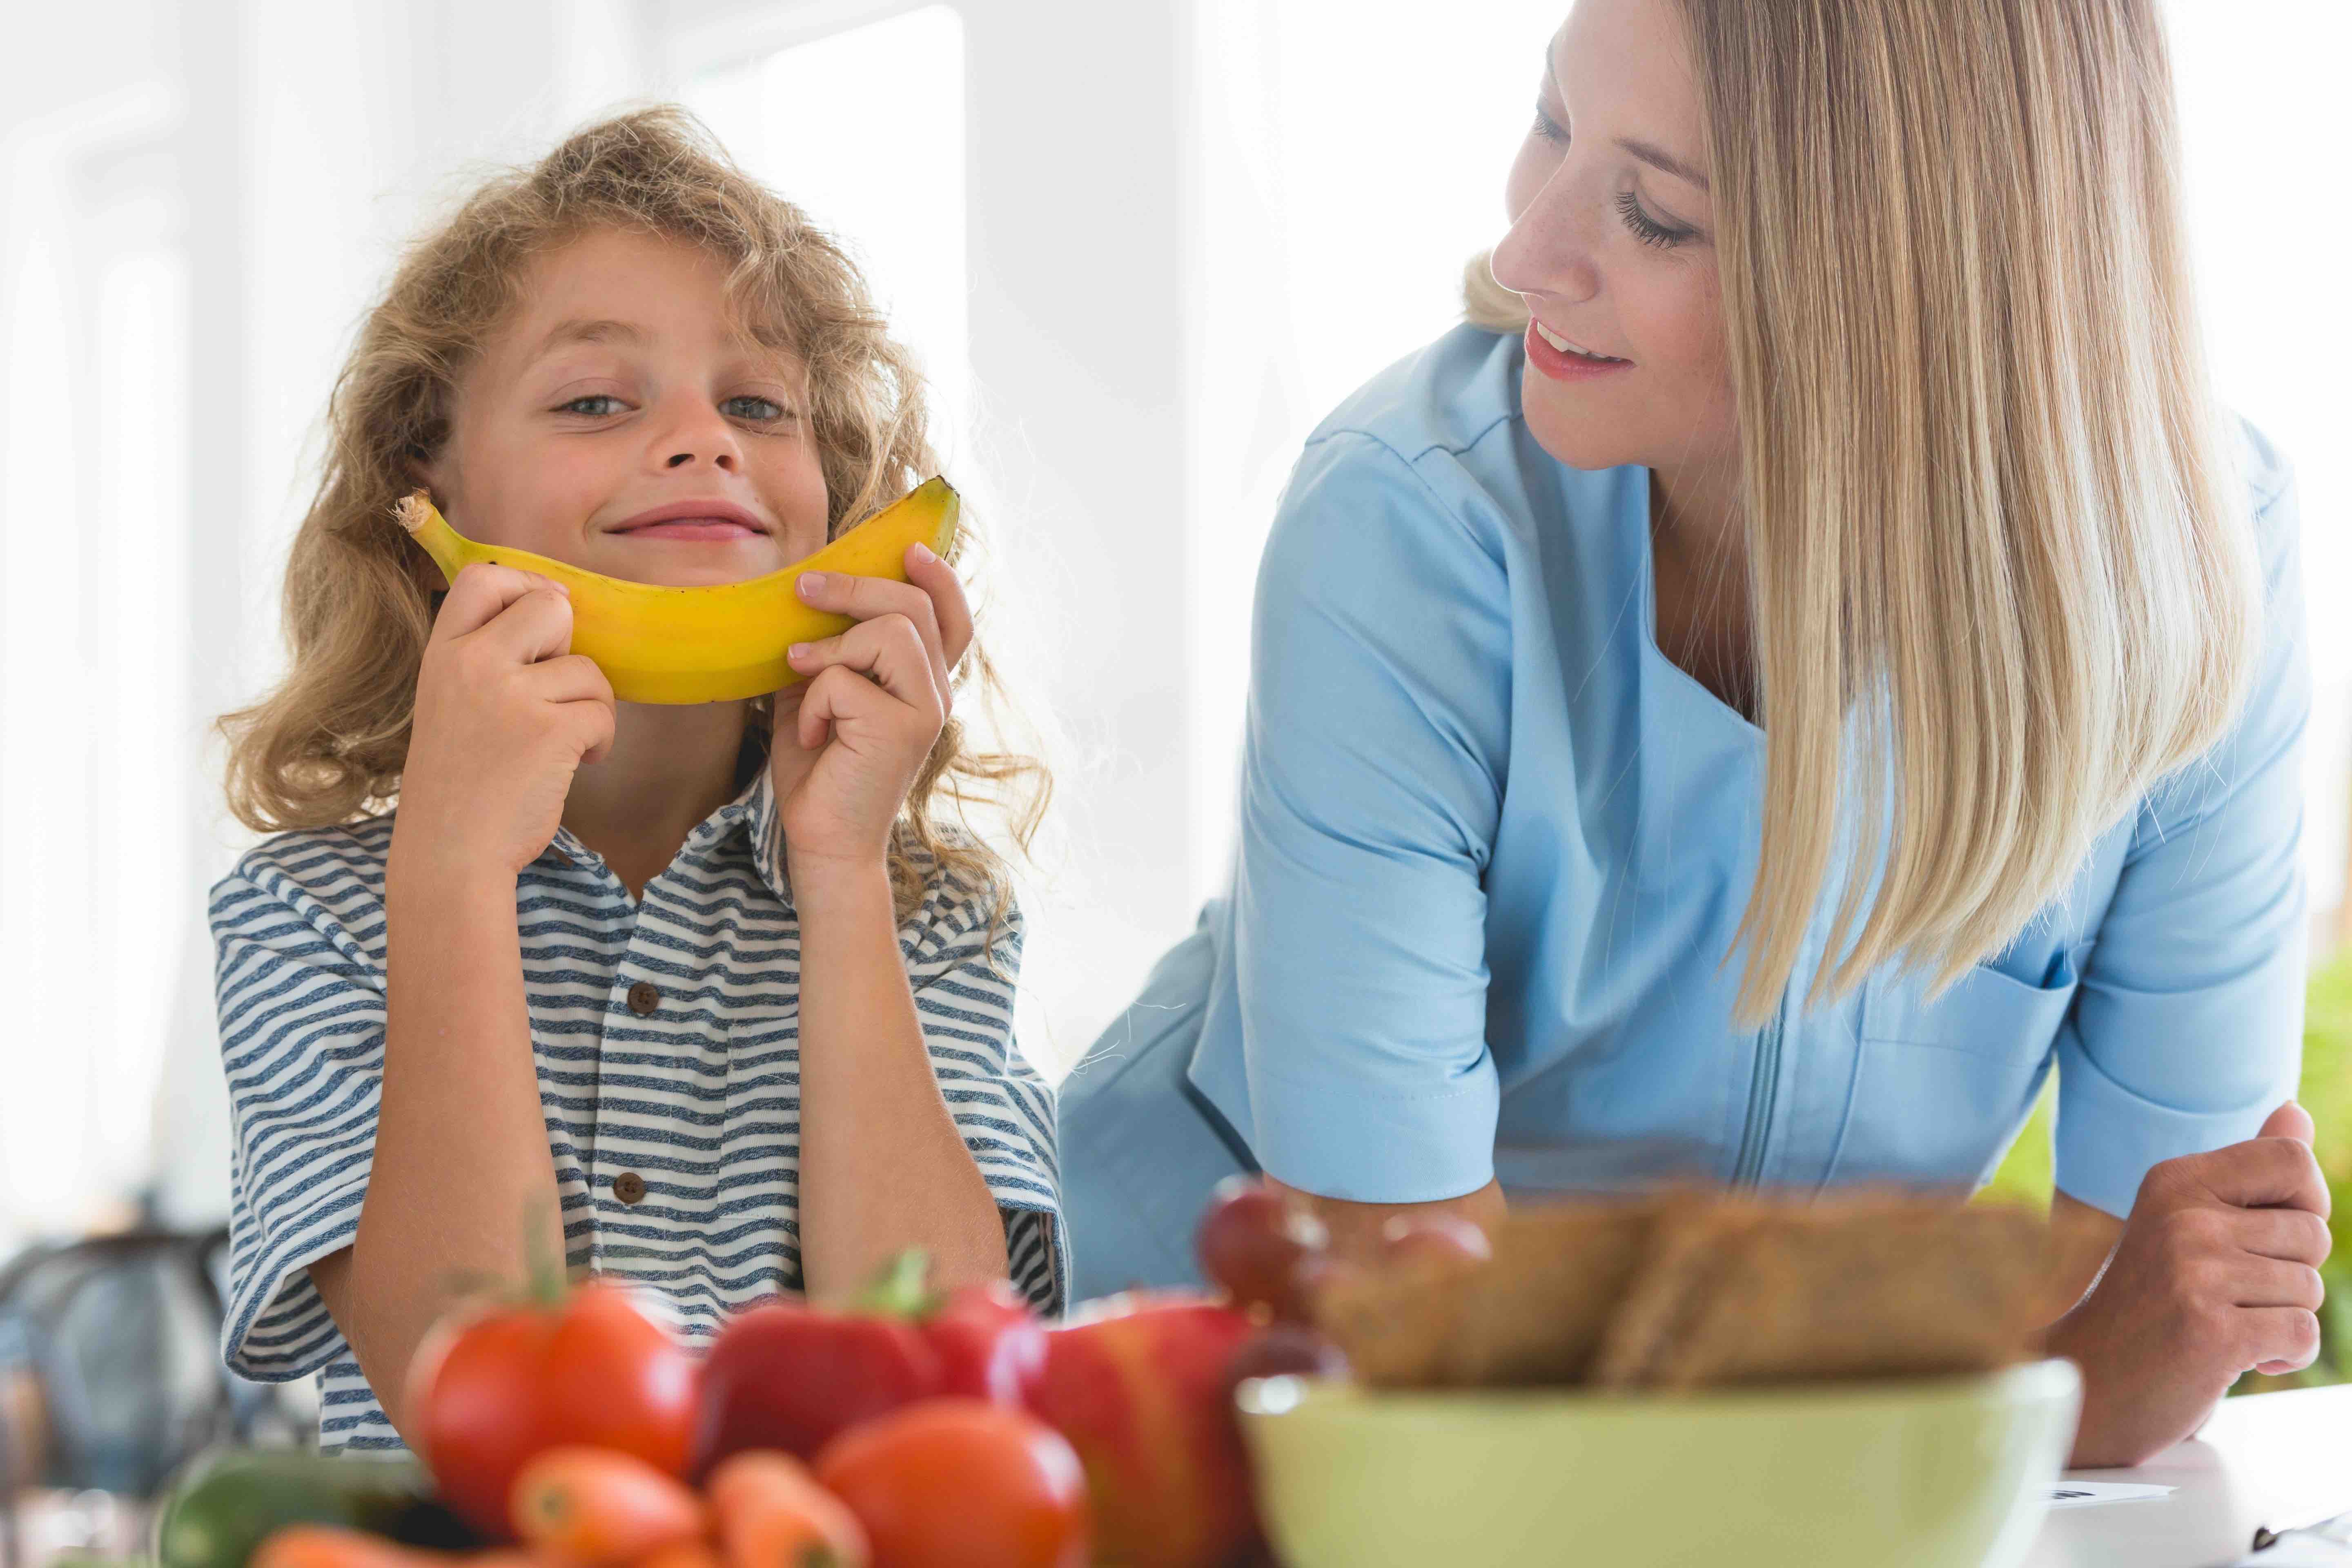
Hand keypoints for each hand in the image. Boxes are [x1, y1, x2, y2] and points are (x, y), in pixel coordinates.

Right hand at [391, 563, 616, 882]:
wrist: (449, 852)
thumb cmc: (459, 783)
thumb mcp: (449, 702)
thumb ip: (486, 658)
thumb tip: (555, 610)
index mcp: (443, 653)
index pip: (484, 577)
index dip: (527, 586)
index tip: (546, 621)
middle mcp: (474, 663)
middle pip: (551, 604)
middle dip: (569, 645)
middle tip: (555, 689)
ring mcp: (512, 696)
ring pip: (588, 669)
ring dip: (590, 706)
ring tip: (561, 743)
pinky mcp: (551, 730)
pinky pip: (603, 712)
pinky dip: (601, 740)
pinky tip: (575, 763)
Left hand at [771, 544, 973, 872]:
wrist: (821, 841)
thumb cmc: (819, 770)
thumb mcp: (818, 694)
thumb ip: (827, 650)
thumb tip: (804, 595)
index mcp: (924, 684)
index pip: (952, 619)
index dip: (939, 577)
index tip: (908, 549)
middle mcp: (937, 695)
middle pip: (914, 606)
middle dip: (853, 587)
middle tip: (802, 588)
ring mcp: (925, 712)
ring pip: (890, 631)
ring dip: (831, 647)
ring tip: (800, 672)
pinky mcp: (901, 731)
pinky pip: (846, 679)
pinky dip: (812, 701)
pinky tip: (809, 734)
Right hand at [2047, 1102, 2330, 1466]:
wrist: (2089, 1380)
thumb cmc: (2148, 1302)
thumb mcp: (2187, 1222)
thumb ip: (2247, 1169)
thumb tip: (2296, 1110)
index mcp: (2175, 1180)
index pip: (2291, 1159)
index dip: (2304, 1202)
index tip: (2267, 1237)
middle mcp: (2184, 1216)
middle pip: (2313, 1233)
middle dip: (2291, 1274)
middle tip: (2230, 1293)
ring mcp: (2195, 1273)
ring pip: (2310, 1290)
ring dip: (2282, 1319)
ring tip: (2224, 1324)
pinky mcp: (2212, 1330)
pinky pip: (2303, 1335)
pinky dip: (2283, 1357)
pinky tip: (2237, 1359)